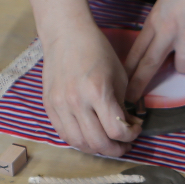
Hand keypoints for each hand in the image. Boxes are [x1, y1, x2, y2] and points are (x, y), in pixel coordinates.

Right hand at [42, 25, 140, 155]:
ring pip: (79, 143)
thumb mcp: (119, 76)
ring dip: (97, 149)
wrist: (66, 34)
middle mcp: (76, 102)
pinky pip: (64, 134)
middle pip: (98, 142)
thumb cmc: (97, 51)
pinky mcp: (49, 106)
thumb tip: (127, 126)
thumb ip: (123, 105)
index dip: (130, 136)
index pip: (116, 130)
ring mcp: (59, 105)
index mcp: (97, 91)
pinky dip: (79, 142)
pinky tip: (90, 137)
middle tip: (125, 145)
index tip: (135, 129)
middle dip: (116, 149)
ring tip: (108, 144)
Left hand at [125, 0, 184, 101]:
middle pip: (149, 64)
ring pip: (184, 66)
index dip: (126, 73)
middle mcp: (168, 29)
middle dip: (139, 85)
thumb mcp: (164, 5)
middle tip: (131, 100)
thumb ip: (159, 28)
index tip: (119, 87)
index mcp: (154, 22)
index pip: (136, 53)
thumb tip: (155, 49)